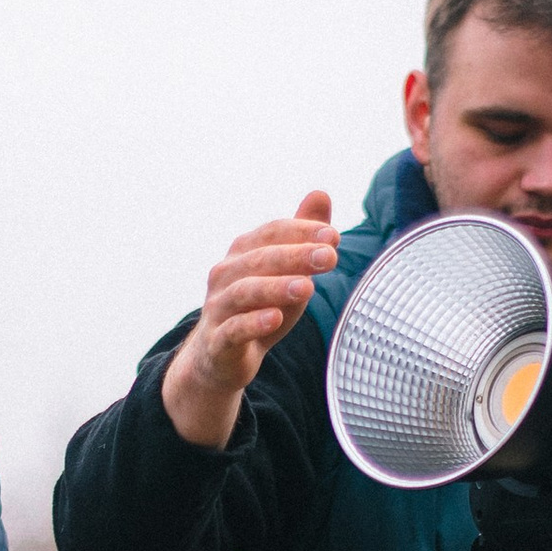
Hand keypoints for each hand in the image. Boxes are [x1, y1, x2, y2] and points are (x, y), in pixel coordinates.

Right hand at [158, 191, 337, 451]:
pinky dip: (253, 323)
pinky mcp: (217, 342)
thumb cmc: (259, 307)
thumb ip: (301, 235)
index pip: (272, 232)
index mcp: (242, 252)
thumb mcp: (285, 271)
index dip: (301, 231)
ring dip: (277, 287)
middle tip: (330, 257)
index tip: (334, 237)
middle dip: (296, 256)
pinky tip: (275, 318)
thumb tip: (321, 193)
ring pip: (246, 292)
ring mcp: (218, 308)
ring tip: (307, 288)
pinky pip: (233, 330)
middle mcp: (225, 274)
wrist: (220, 357)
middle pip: (261, 259)